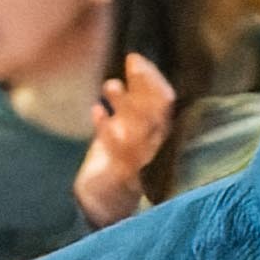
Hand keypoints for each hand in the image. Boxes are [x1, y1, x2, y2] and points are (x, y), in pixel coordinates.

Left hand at [66, 58, 177, 225]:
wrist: (104, 201)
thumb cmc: (115, 158)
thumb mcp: (125, 126)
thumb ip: (130, 102)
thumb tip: (131, 63)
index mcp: (157, 130)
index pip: (163, 100)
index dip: (152, 78)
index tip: (135, 57)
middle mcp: (153, 143)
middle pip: (156, 110)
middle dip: (145, 84)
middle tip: (132, 61)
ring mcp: (139, 159)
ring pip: (139, 127)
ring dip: (127, 104)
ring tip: (110, 85)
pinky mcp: (120, 173)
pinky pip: (117, 150)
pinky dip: (106, 129)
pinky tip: (96, 111)